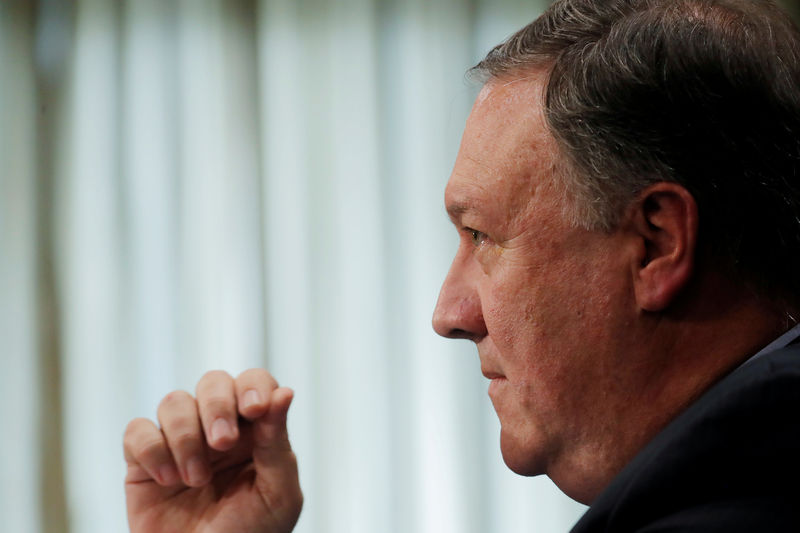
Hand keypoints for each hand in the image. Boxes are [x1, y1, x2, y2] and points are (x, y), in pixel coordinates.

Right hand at [123, 369, 301, 532]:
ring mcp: (180, 441)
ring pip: (174, 401)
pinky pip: (137, 430)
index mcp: (256, 430)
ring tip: (195, 480)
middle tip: (223, 443)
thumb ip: (277, 444)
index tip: (255, 410)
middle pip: (213, 382)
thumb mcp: (278, 494)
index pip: (254, 383)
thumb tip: (284, 392)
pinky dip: (151, 450)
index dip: (253, 386)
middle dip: (217, 406)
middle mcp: (218, 427)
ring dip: (185, 437)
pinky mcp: (144, 460)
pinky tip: (166, 480)